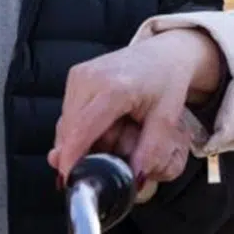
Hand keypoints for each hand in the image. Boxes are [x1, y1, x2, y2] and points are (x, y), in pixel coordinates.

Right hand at [49, 29, 224, 189]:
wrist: (164, 54)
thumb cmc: (166, 81)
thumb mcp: (167, 118)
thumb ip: (150, 150)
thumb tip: (135, 179)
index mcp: (114, 87)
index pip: (82, 129)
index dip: (72, 157)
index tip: (69, 179)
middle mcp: (90, 77)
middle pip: (70, 130)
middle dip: (81, 153)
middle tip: (107, 160)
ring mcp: (79, 75)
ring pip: (67, 124)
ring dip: (82, 141)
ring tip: (114, 134)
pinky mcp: (75, 77)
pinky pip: (69, 114)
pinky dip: (81, 129)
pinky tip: (104, 127)